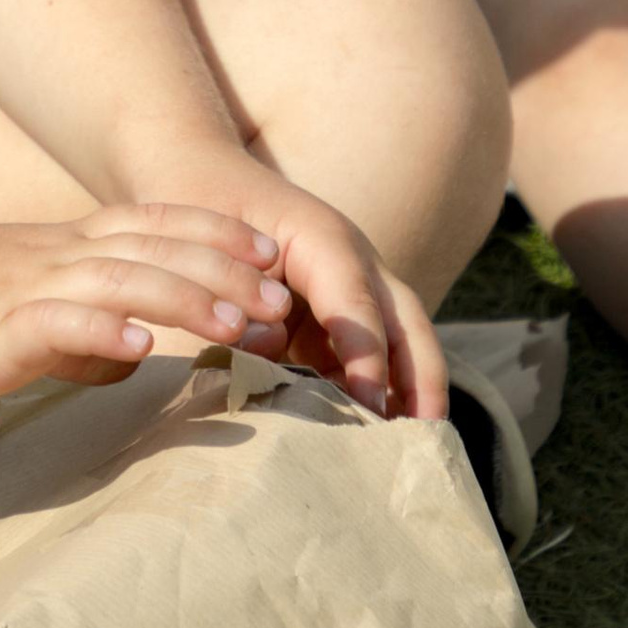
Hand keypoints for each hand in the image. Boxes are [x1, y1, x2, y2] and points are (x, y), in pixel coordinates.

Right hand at [0, 204, 306, 405]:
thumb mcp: (17, 311)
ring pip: (118, 279)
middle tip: (286, 302)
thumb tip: (130, 352)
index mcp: (63, 247)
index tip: (275, 256)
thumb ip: (78, 327)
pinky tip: (135, 344)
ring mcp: (22, 288)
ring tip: (240, 324)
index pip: (156, 225)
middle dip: (227, 271)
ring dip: (185, 297)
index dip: (218, 236)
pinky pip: (50, 322)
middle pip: (156, 248)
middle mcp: (54, 256)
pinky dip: (97, 328)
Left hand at [199, 166, 450, 422]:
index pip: (355, 303)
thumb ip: (238, 310)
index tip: (367, 404)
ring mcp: (353, 286)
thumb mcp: (212, 258)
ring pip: (400, 340)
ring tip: (408, 450)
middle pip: (405, 321)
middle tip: (425, 437)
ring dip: (408, 391)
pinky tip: (373, 435)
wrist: (202, 177)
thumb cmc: (204, 216)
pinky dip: (381, 390)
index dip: (365, 356)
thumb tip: (262, 358)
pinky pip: (372, 352)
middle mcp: (353, 262)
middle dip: (421, 379)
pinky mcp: (338, 312)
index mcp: (324, 240)